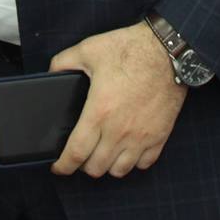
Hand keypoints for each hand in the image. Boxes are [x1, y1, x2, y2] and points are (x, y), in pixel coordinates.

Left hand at [48, 22, 186, 177]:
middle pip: (96, 167)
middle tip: (80, 155)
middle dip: (83, 166)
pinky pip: (144, 163)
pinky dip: (133, 162)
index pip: (76, 153)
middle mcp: (119, 130)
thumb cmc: (131, 49)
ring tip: (103, 154)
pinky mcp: (159, 136)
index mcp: (99, 112)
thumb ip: (63, 62)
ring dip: (107, 166)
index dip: (63, 165)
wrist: (168, 51)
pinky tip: (127, 150)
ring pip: (119, 170)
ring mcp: (141, 136)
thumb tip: (51, 72)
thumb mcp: (89, 49)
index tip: (59, 167)